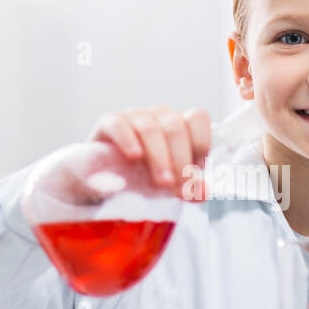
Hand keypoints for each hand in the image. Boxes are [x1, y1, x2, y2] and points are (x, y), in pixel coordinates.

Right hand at [88, 105, 209, 200]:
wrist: (104, 181)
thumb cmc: (143, 177)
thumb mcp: (168, 185)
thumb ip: (188, 189)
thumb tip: (203, 193)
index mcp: (179, 125)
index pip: (197, 118)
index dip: (200, 143)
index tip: (194, 170)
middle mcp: (158, 115)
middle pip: (175, 126)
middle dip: (180, 160)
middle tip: (177, 187)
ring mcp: (133, 116)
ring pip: (150, 128)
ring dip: (158, 157)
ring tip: (161, 182)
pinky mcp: (109, 123)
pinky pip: (119, 124)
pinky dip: (128, 140)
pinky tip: (134, 157)